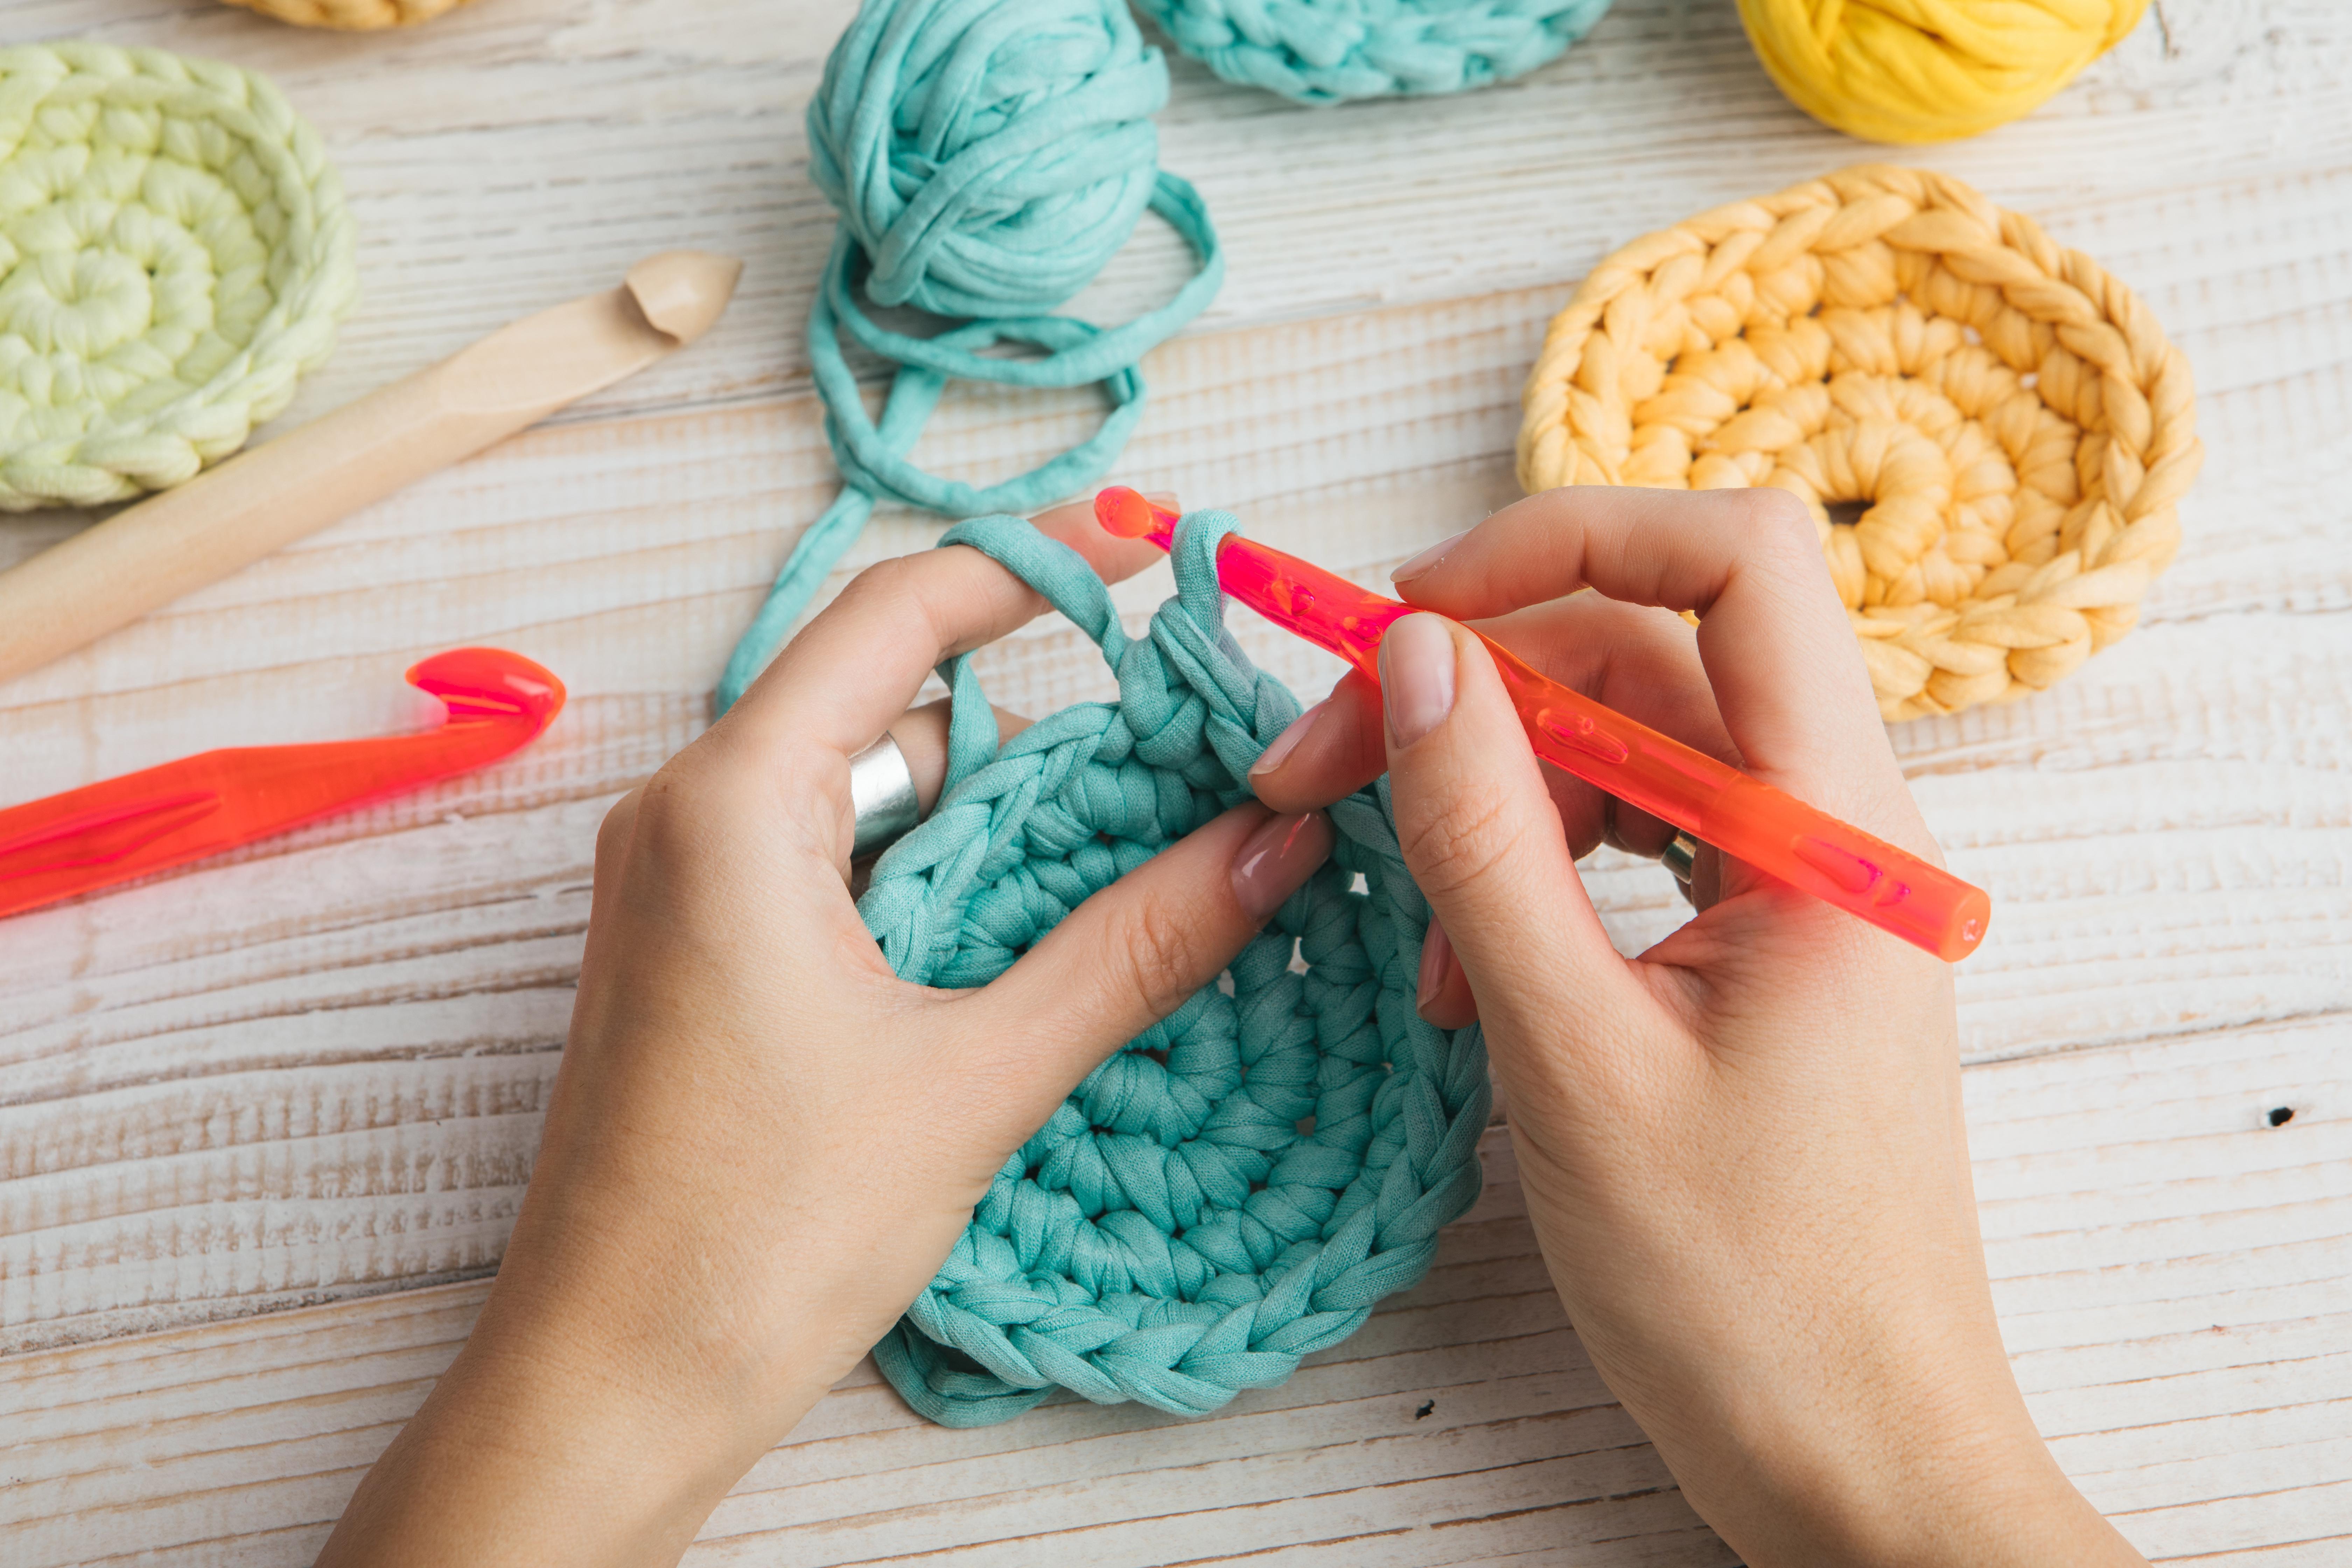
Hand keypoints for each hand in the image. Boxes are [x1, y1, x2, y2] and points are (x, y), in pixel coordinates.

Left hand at [318, 500, 1333, 1566]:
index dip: (1029, 566)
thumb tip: (1271, 846)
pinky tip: (1016, 948)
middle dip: (1035, 730)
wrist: (603, 1388)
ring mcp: (679, 886)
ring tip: (1114, 882)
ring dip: (989, 825)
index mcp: (733, 804)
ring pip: (869, 793)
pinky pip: (829, 863)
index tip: (1139, 552)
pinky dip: (930, 882)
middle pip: (892, 705)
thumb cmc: (752, 1239)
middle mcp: (686, 816)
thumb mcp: (976, 1077)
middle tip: (1171, 769)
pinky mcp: (693, 953)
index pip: (899, 613)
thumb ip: (1130, 948)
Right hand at [1249, 487, 2144, 1566]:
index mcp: (1834, 823)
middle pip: (1641, 658)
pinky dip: (1531, 880)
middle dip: (1470, 691)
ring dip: (1489, 802)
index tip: (1408, 610)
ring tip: (1408, 925)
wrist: (1853, 1460)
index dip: (1564, 538)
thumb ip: (1488, 841)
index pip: (1733, 562)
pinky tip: (1464, 974)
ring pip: (1620, 753)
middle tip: (1313, 767)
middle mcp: (1829, 826)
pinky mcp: (1757, 949)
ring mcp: (1794, 888)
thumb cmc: (1747, 1292)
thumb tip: (1411, 656)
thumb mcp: (1574, 1056)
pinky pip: (1630, 849)